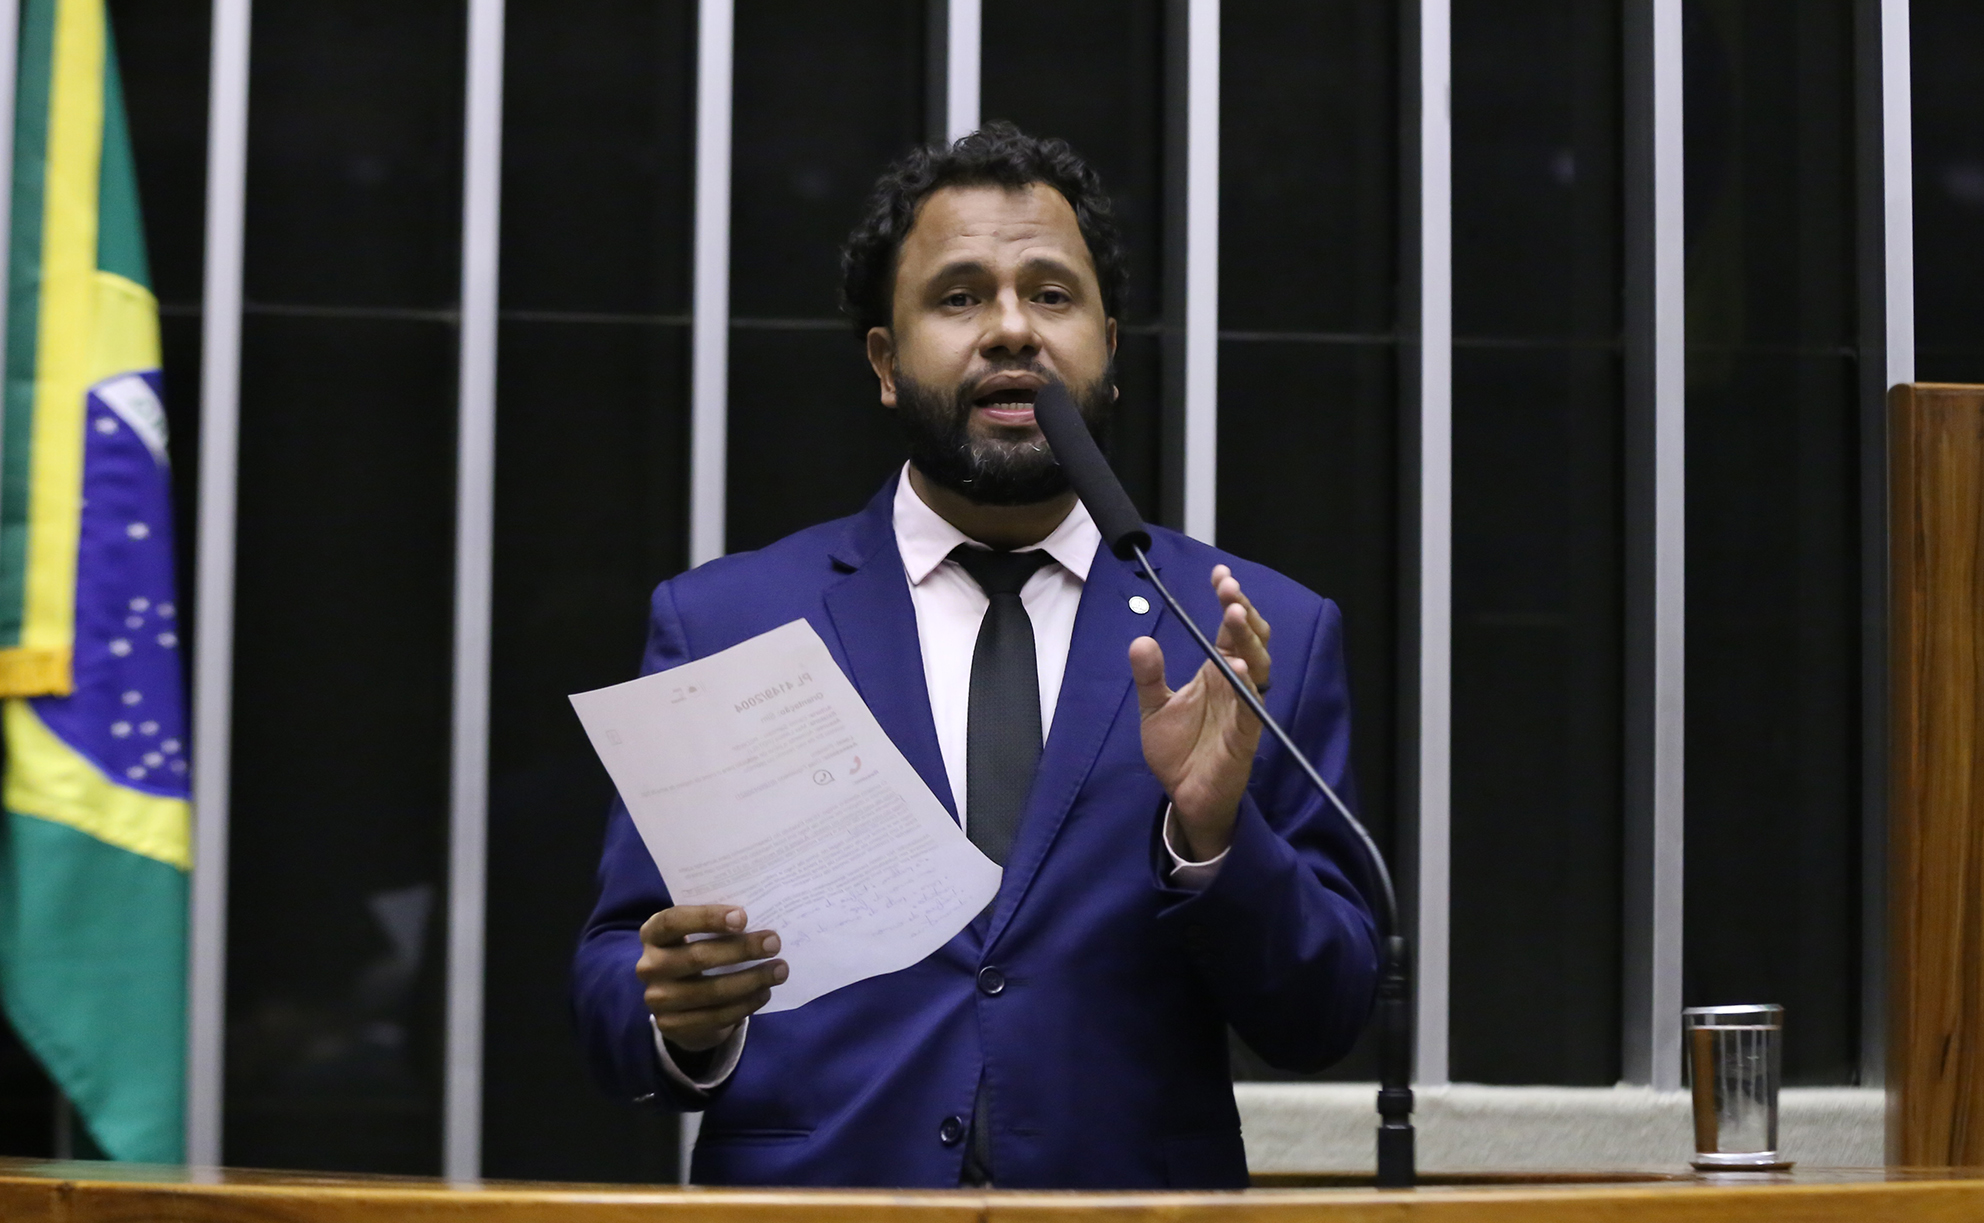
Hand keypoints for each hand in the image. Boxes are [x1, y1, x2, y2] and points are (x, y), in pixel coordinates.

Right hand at [636, 905, 786, 1052]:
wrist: (680, 1003)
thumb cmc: (696, 953)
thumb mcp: (696, 935)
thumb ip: (718, 926)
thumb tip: (762, 918)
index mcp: (652, 933)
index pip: (673, 921)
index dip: (707, 918)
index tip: (743, 917)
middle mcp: (648, 966)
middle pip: (697, 957)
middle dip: (742, 949)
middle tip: (774, 943)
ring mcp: (657, 999)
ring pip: (711, 991)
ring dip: (752, 980)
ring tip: (780, 970)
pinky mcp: (672, 1026)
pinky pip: (716, 1016)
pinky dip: (745, 1004)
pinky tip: (763, 993)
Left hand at [1128, 565, 1271, 860]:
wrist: (1184, 796)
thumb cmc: (1178, 751)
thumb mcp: (1154, 707)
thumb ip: (1149, 675)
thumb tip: (1140, 640)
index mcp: (1217, 671)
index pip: (1231, 628)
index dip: (1230, 600)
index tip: (1220, 575)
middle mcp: (1236, 684)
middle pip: (1251, 640)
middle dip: (1243, 611)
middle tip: (1229, 588)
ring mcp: (1244, 708)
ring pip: (1258, 666)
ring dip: (1248, 640)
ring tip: (1235, 615)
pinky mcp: (1246, 737)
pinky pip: (1253, 708)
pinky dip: (1248, 687)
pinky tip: (1239, 668)